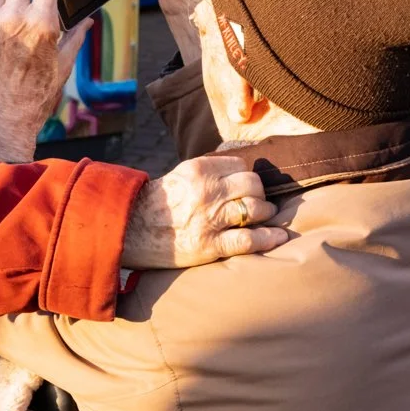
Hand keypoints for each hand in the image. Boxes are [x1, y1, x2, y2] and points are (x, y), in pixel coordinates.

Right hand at [121, 154, 287, 268]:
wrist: (129, 232)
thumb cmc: (156, 205)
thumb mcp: (180, 176)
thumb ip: (207, 173)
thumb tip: (239, 173)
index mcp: (198, 170)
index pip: (240, 166)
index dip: (246, 177)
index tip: (246, 186)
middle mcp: (207, 191)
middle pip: (253, 185)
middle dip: (260, 194)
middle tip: (259, 202)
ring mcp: (210, 218)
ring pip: (256, 209)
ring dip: (266, 213)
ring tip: (265, 217)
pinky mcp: (210, 244)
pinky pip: (250, 239)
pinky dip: (269, 238)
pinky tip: (279, 237)